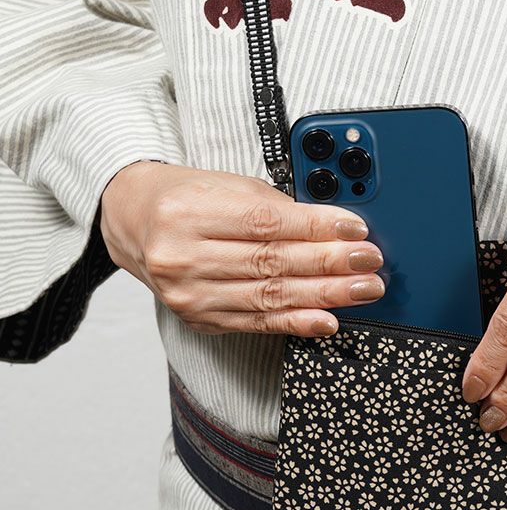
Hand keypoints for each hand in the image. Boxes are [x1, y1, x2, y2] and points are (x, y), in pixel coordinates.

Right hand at [99, 160, 384, 334]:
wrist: (133, 223)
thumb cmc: (186, 199)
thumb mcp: (227, 186)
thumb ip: (276, 207)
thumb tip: (335, 229)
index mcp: (188, 211)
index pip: (266, 223)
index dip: (316, 228)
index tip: (355, 230)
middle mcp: (183, 255)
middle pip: (272, 262)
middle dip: (330, 263)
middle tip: (369, 262)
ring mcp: (190, 293)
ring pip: (270, 295)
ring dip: (325, 295)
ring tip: (361, 289)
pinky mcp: (200, 319)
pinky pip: (259, 323)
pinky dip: (298, 322)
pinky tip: (327, 320)